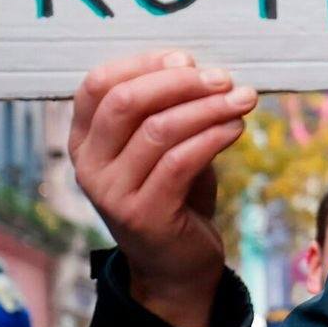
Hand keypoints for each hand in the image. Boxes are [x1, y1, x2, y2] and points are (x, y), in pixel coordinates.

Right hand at [69, 49, 257, 326]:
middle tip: (223, 78)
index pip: (97, 84)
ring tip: (243, 100)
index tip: (188, 59)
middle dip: (180, 82)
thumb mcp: (163, 149)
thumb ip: (169, 111)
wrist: (177, 268)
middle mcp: (88, 165)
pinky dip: (213, 137)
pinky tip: (236, 128)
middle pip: (126, 102)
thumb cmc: (175, 197)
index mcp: (84, 140)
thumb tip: (202, 69)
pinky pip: (180, 161)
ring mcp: (111, 192)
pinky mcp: (143, 214)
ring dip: (208, 108)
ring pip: (158, 129)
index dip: (143, 63)